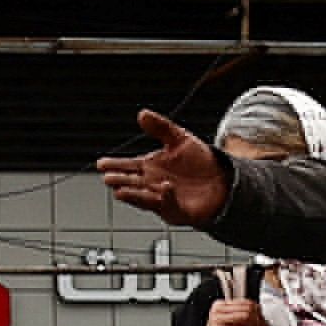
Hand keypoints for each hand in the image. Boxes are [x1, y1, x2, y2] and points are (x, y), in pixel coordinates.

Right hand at [98, 112, 230, 230]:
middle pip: (132, 183)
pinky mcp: (179, 211)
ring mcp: (164, 199)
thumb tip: (142, 114)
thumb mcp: (180, 139)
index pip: (128, 166)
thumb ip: (161, 127)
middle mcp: (153, 184)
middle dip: (120, 182)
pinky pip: (170, 206)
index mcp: (151, 167)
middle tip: (108, 179)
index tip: (101, 163)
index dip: (115, 165)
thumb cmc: (199, 162)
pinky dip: (166, 198)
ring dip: (134, 195)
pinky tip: (164, 187)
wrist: (223, 179)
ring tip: (121, 191)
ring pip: (145, 198)